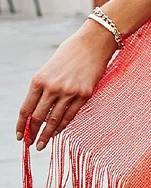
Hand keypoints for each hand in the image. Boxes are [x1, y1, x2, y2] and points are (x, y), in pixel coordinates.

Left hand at [16, 20, 117, 150]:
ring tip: (42, 144)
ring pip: (54, 120)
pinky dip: (62, 126)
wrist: (93, 43)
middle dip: (33, 133)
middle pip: (38, 117)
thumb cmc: (70, 53)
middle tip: (31, 143)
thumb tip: (38, 108)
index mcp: (39, 80)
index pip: (26, 109)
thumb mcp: (49, 68)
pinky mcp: (84, 95)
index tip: (20, 135)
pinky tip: (57, 132)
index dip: (22, 125)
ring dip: (47, 135)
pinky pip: (70, 115)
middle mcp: (52, 88)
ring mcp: (68, 92)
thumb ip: (42, 87)